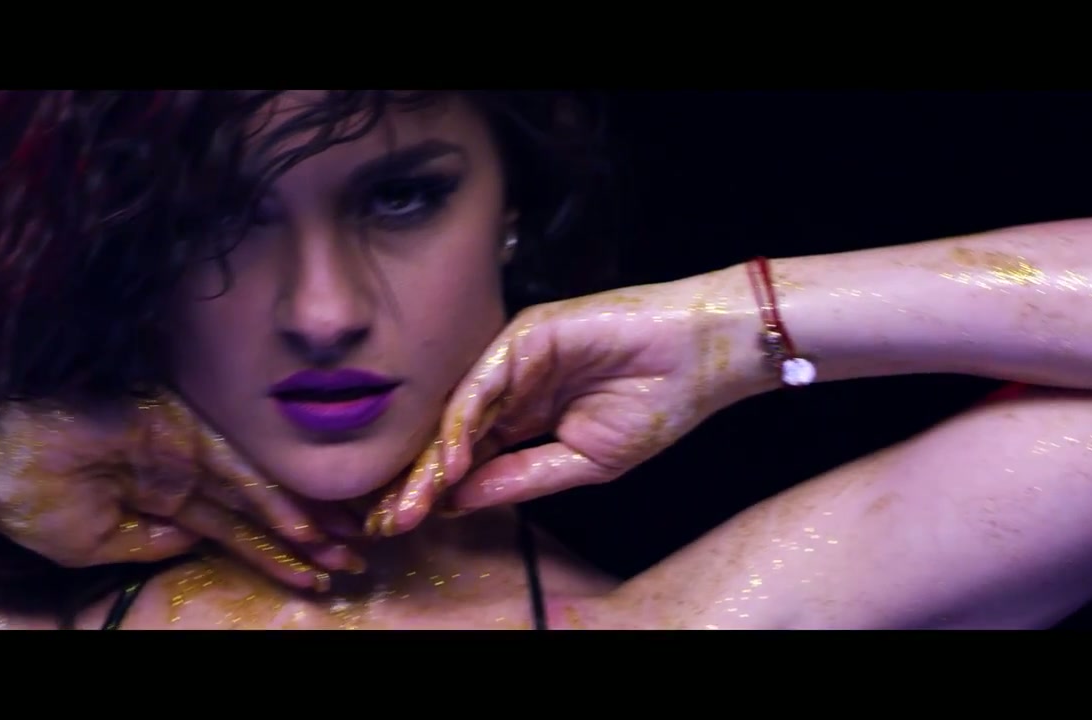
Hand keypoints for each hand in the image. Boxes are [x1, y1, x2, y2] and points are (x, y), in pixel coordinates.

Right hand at [0, 390, 364, 589]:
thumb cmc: (30, 496)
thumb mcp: (92, 544)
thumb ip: (148, 545)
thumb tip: (192, 546)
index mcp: (163, 502)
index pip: (232, 535)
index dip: (271, 556)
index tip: (314, 578)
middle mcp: (185, 476)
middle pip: (257, 517)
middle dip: (304, 544)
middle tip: (353, 565)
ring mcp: (189, 452)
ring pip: (258, 497)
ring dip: (301, 527)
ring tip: (344, 554)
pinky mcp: (187, 432)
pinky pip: (238, 473)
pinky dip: (271, 502)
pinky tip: (303, 529)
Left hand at [365, 265, 774, 535]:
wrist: (701, 359)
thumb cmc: (654, 406)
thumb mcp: (582, 462)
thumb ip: (520, 478)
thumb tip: (459, 501)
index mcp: (524, 416)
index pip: (468, 455)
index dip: (437, 490)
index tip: (407, 527)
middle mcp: (511, 385)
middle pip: (452, 433)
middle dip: (421, 479)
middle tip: (390, 519)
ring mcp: (515, 358)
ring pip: (460, 410)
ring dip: (434, 457)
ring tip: (414, 499)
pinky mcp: (526, 333)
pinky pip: (485, 381)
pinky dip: (465, 421)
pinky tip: (451, 458)